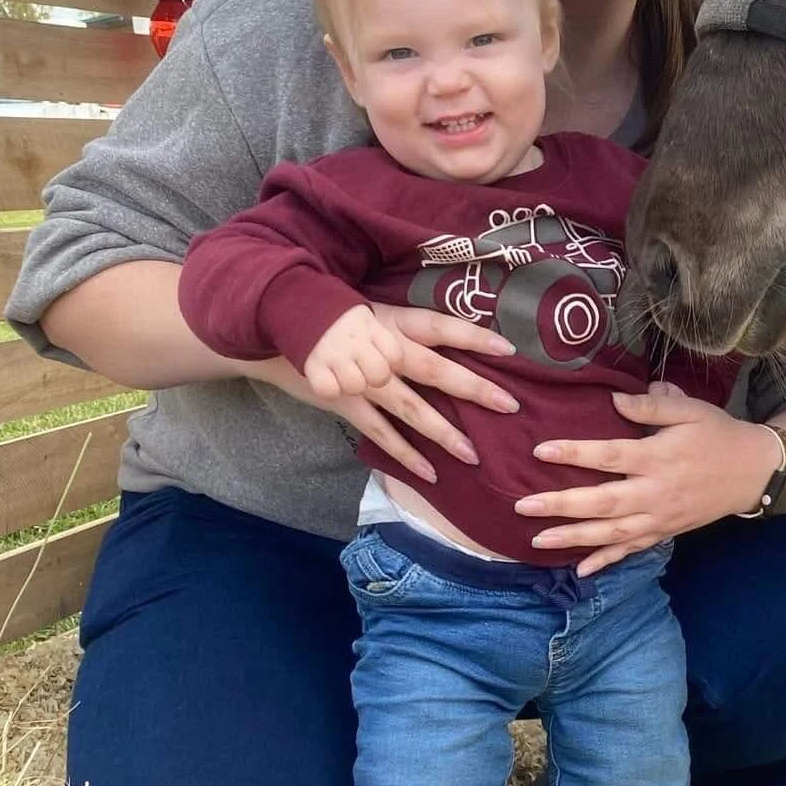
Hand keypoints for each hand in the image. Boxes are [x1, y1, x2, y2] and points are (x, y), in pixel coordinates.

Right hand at [252, 304, 519, 484]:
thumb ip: (401, 328)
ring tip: (472, 455)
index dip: (474, 337)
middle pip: (434, 370)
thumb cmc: (329, 315)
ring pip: (411, 410)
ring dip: (443, 434)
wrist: (277, 323)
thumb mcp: (369, 311)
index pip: (441, 327)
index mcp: (391, 322)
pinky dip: (405, 455)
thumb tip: (441, 341)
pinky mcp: (346, 403)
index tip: (508, 349)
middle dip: (473, 389)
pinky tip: (430, 473)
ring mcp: (363, 381)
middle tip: (508, 404)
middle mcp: (381, 350)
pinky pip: (381, 434)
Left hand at [516, 383, 782, 575]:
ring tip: (538, 540)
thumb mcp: (691, 410)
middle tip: (523, 507)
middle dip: (561, 506)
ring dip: (574, 538)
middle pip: (601, 503)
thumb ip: (653, 405)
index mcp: (658, 457)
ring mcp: (660, 518)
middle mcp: (655, 492)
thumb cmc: (719, 434)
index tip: (541, 450)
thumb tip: (615, 400)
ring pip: (611, 533)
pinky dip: (607, 562)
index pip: (608, 457)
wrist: (755, 472)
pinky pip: (632, 550)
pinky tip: (580, 570)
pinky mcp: (666, 532)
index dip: (574, 453)